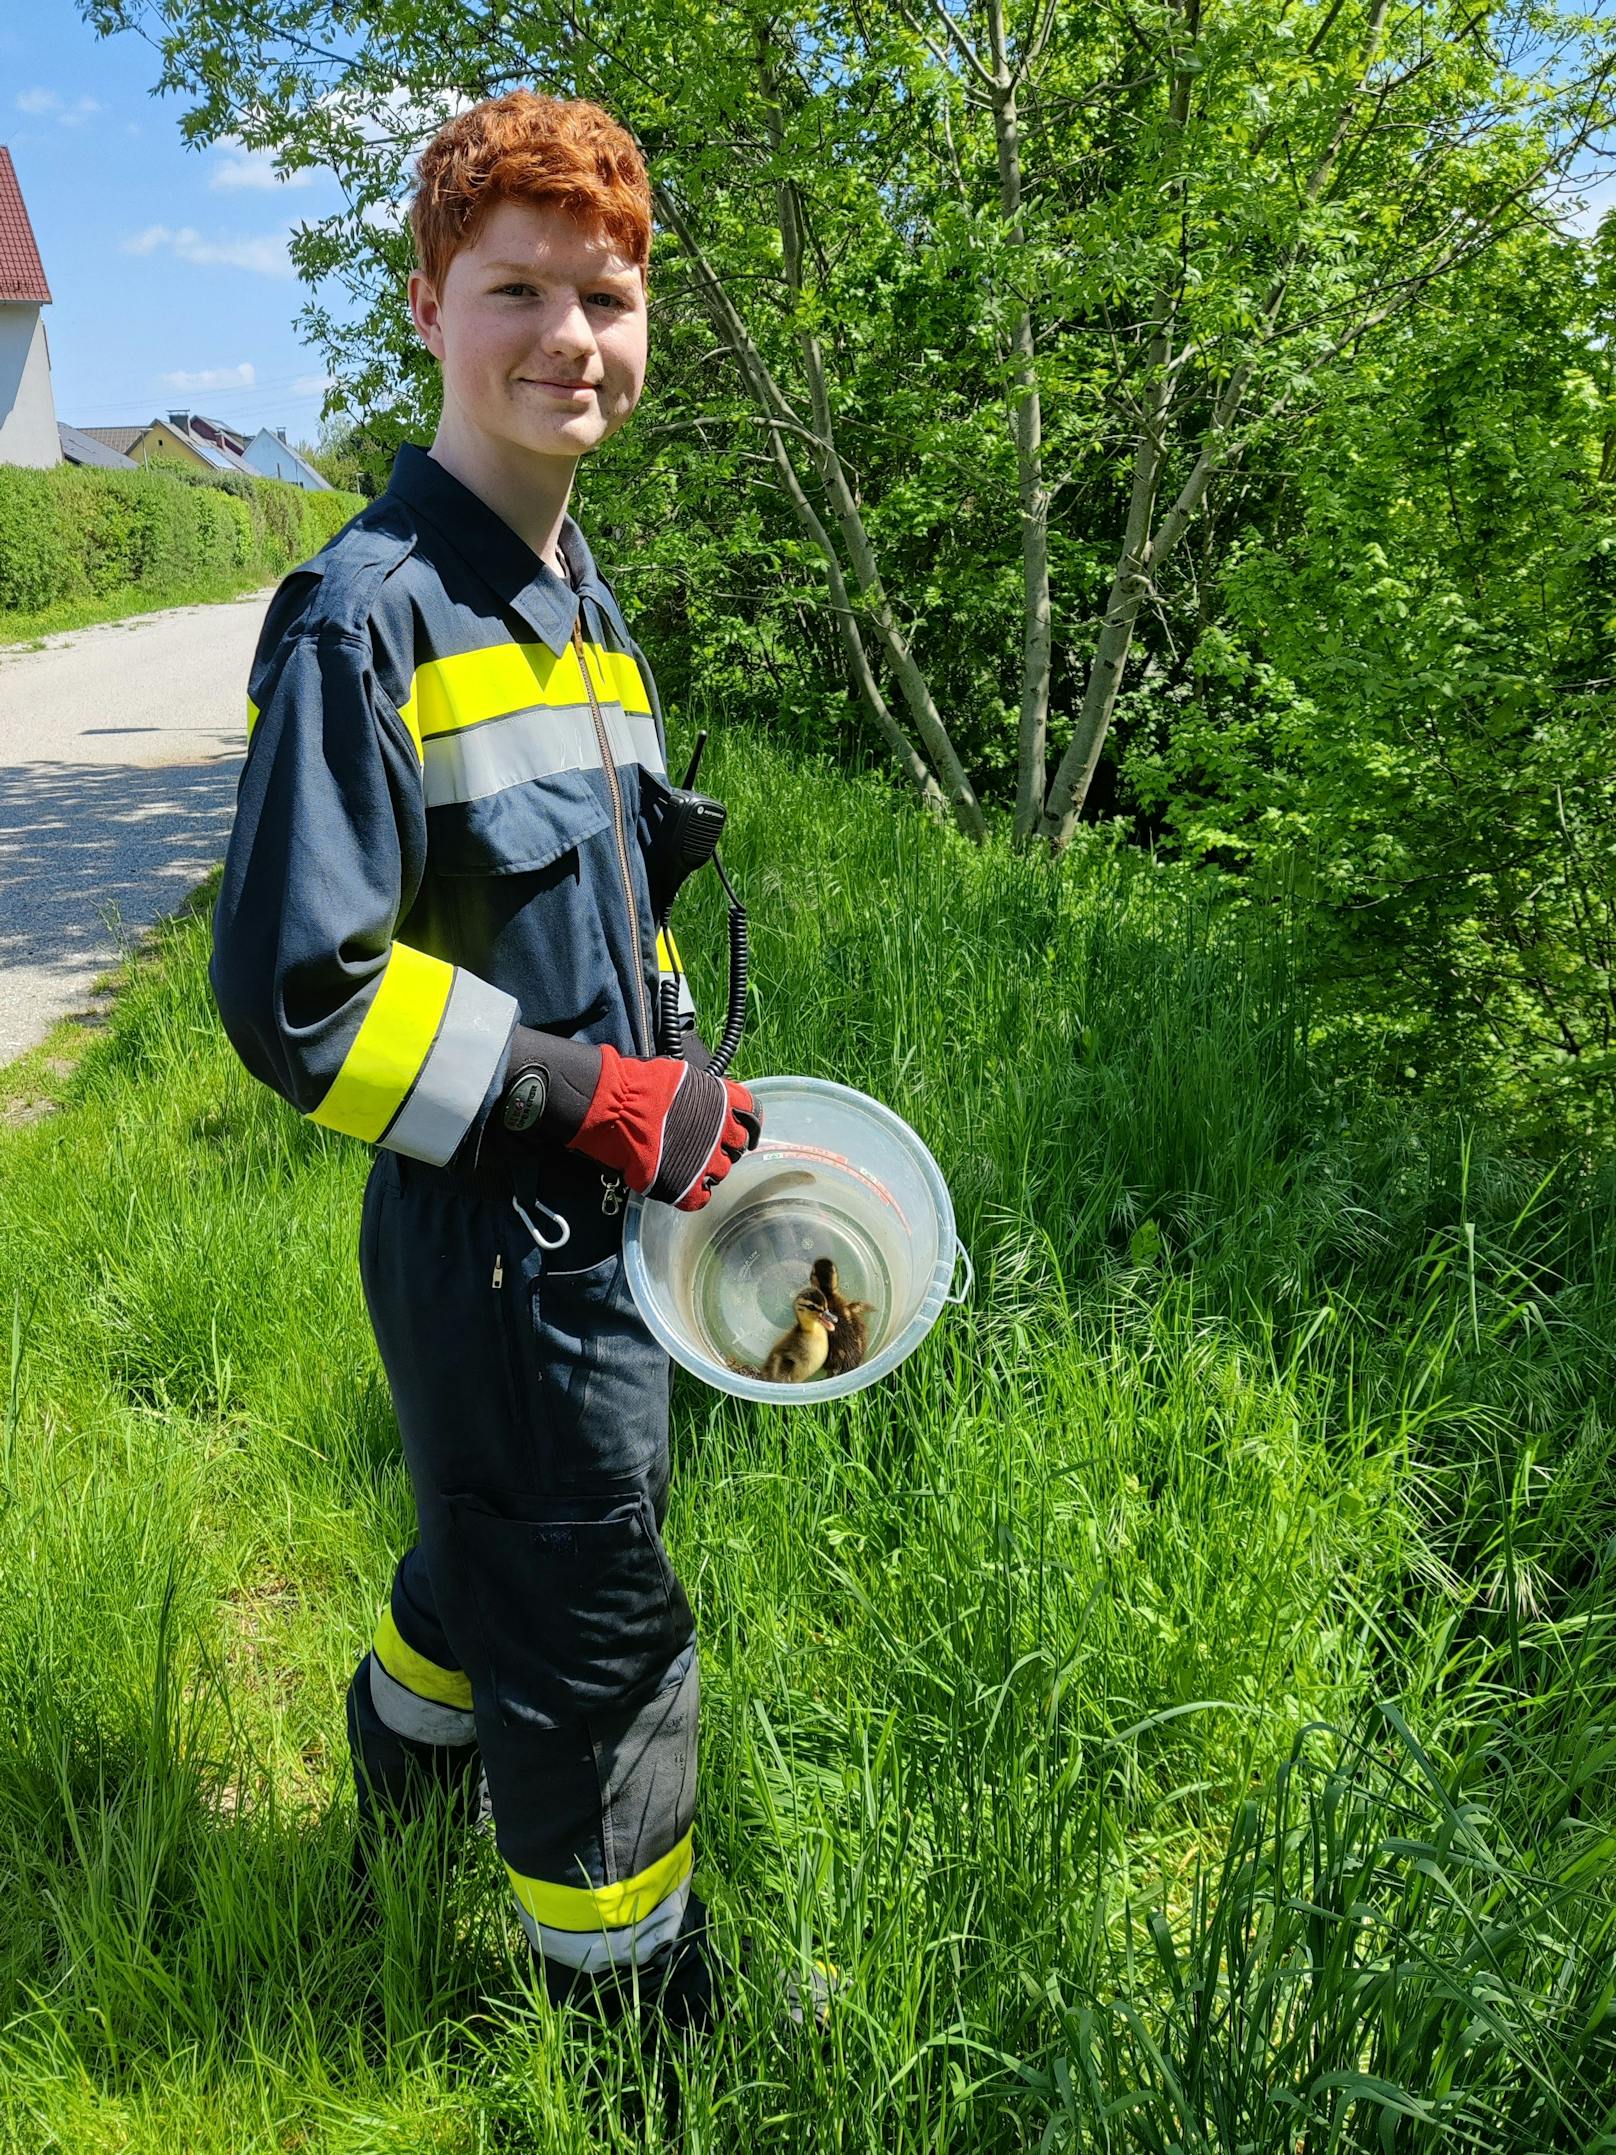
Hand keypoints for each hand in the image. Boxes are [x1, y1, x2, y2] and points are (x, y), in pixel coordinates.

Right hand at [567, 1043, 761, 1209]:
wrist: (614, 1106)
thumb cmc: (637, 1084)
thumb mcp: (681, 1076)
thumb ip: (701, 1093)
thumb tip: (703, 1101)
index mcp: (723, 1101)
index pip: (752, 1115)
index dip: (745, 1124)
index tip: (739, 1130)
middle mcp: (721, 1132)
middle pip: (737, 1146)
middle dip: (723, 1146)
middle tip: (703, 1146)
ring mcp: (705, 1161)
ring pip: (721, 1172)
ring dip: (707, 1169)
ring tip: (686, 1163)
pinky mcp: (685, 1185)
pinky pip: (700, 1199)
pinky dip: (693, 1194)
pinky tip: (681, 1186)